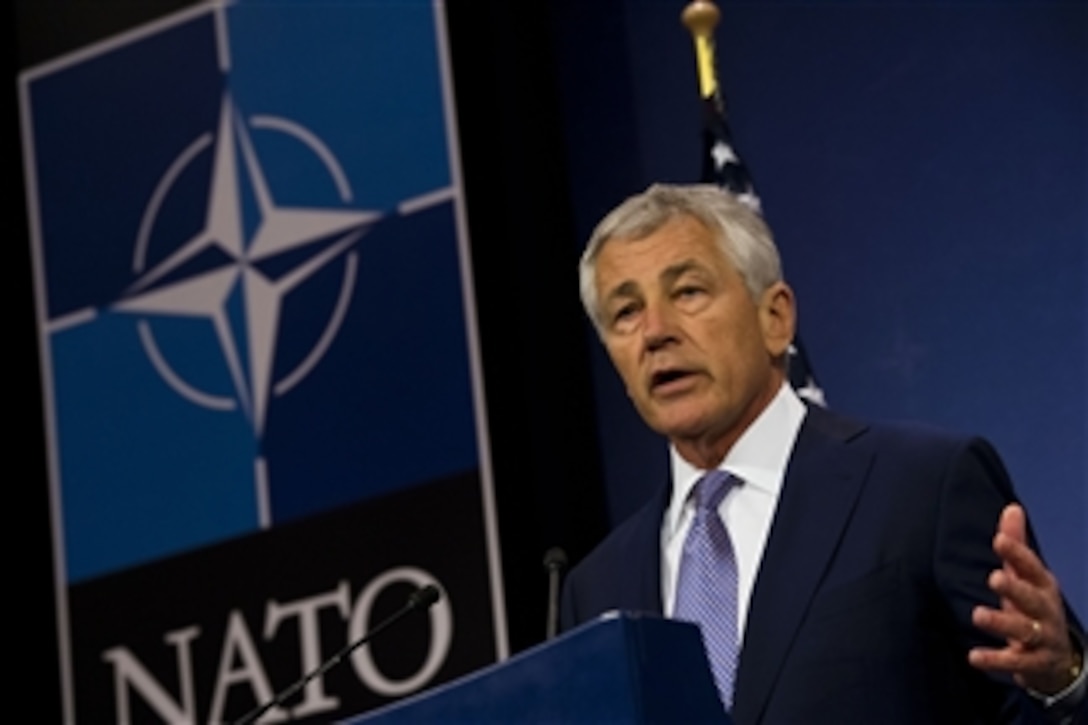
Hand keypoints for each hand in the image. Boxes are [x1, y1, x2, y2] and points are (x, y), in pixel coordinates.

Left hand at [968, 503, 1077, 694]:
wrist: (1057, 659)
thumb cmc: (1033, 607)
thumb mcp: (1026, 577)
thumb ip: (1016, 545)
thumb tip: (1011, 507)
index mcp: (1042, 587)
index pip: (1032, 568)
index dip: (1017, 554)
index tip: (998, 540)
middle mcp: (1046, 611)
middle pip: (1031, 598)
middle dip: (1015, 588)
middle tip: (993, 577)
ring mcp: (1043, 638)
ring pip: (1024, 630)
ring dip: (1001, 622)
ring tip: (977, 615)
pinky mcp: (1034, 664)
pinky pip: (1015, 663)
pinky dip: (995, 660)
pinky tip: (973, 657)